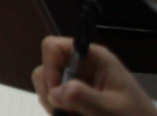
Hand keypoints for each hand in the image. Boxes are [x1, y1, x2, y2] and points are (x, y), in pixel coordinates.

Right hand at [33, 39, 156, 115]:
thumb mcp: (111, 110)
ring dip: (54, 106)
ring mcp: (76, 82)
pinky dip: (59, 112)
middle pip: (46, 68)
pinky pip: (54, 101)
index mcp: (92, 58)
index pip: (52, 47)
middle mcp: (80, 65)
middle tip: (67, 112)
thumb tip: (54, 92)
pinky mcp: (75, 97)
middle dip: (50, 93)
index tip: (58, 95)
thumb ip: (83, 98)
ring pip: (47, 87)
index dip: (50, 68)